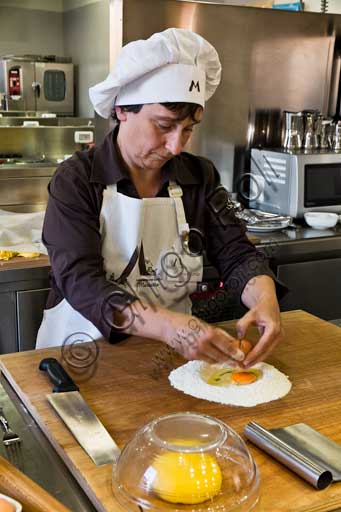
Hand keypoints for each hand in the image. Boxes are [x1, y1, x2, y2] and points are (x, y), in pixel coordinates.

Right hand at [118, 301, 244, 363]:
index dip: (235, 352)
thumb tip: (232, 341)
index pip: (226, 346)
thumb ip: (219, 334)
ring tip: (229, 361)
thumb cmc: (187, 322)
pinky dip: (211, 359)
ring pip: (213, 360)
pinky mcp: (190, 357)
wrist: (169, 327)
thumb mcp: (206, 324)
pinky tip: (215, 358)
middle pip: (221, 356)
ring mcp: (196, 353)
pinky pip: (204, 360)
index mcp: (208, 334)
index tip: (242, 356)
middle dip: (231, 360)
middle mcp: (203, 345)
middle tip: (238, 363)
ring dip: (222, 361)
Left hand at [236, 296, 283, 367]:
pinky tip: (250, 357)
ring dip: (257, 358)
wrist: (269, 302)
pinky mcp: (275, 339)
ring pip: (267, 352)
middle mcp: (279, 334)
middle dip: (255, 360)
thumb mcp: (250, 314)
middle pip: (266, 352)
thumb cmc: (262, 307)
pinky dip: (259, 354)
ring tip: (245, 364)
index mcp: (274, 329)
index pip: (263, 345)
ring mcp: (278, 337)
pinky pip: (267, 349)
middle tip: (243, 366)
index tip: (245, 361)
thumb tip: (239, 338)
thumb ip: (243, 325)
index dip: (254, 355)